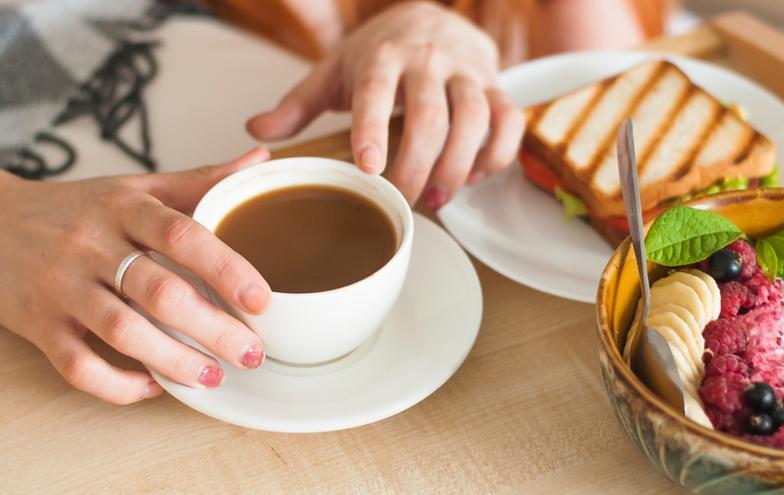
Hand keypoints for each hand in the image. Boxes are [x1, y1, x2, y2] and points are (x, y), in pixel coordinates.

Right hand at [0, 148, 272, 403]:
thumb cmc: (76, 208)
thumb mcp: (135, 187)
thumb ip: (199, 180)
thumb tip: (260, 159)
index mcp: (124, 208)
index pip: (182, 235)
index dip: (226, 268)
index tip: (262, 299)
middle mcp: (92, 246)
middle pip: (160, 292)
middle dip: (213, 329)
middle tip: (252, 352)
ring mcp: (62, 287)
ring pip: (122, 332)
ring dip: (174, 361)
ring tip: (213, 376)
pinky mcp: (37, 324)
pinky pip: (76, 365)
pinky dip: (117, 384)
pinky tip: (152, 386)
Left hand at [247, 1, 525, 207]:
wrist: (431, 16)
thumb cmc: (378, 52)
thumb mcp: (334, 71)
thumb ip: (298, 105)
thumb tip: (256, 133)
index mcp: (381, 56)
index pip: (376, 90)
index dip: (372, 129)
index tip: (369, 168)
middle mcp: (427, 60)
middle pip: (429, 115)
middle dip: (418, 165)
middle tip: (406, 201)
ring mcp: (466, 72)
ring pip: (474, 117)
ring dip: (460, 164)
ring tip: (441, 198)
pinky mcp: (495, 84)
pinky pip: (510, 119)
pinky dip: (498, 152)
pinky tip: (477, 175)